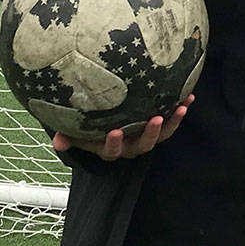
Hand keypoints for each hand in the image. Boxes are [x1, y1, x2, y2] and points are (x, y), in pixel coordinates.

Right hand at [51, 95, 193, 160]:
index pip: (112, 150)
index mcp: (110, 149)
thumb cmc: (86, 127)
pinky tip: (189, 95)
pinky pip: (171, 120)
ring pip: (161, 134)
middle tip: (155, 119)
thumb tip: (55, 141)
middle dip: (150, 133)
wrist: (104, 125)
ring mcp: (145, 136)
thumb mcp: (75, 132)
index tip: (114, 131)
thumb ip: (67, 136)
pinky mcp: (157, 126)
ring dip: (172, 122)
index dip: (114, 143)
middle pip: (143, 145)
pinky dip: (179, 110)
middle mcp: (131, 146)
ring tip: (181, 107)